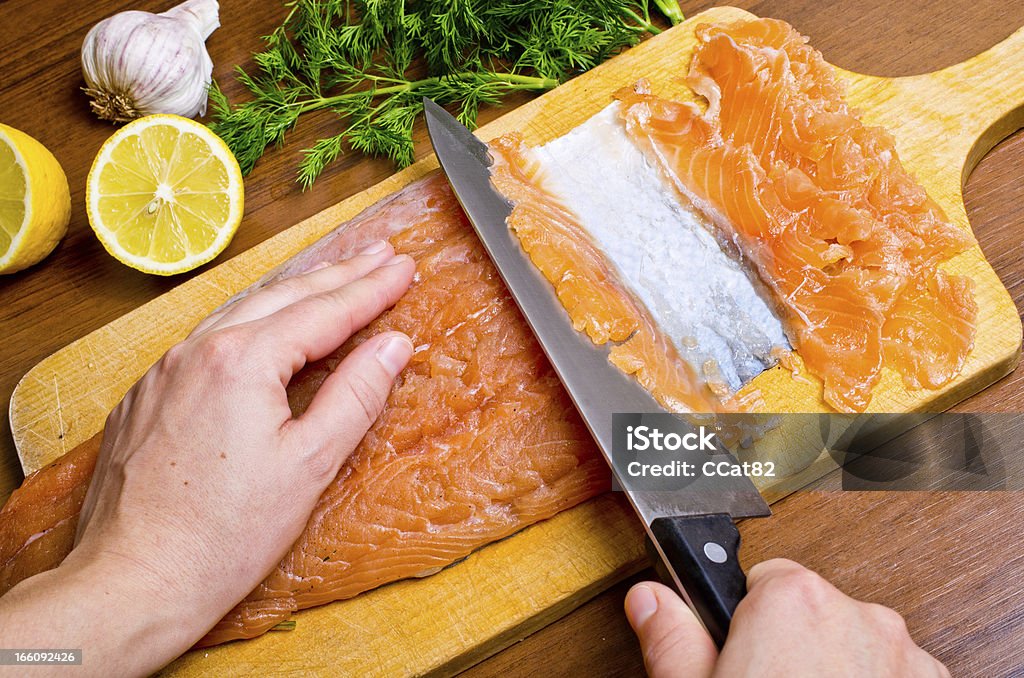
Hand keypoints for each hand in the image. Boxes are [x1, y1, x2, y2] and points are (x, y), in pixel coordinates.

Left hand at [0, 240, 414, 676]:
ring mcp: (165, 370)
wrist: (131, 581)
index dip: (371, 289)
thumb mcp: (309, 465)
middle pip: (283, 297)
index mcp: (242, 361)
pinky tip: (264, 324)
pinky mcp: (146, 396)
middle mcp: (197, 350)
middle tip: (379, 255)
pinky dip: (250, 320)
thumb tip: (393, 344)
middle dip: (338, 274)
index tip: (404, 267)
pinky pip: (208, 338)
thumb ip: (356, 396)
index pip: (324, 311)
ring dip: (293, 290)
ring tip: (332, 274)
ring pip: (241, 310)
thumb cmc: (224, 535)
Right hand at [624, 559, 949, 676]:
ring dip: (833, 670)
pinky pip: (893, 673)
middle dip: (789, 646)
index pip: (761, 579)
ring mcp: (902, 655)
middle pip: (810, 611)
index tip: (737, 655)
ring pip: (854, 643)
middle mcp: (857, 616)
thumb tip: (650, 600)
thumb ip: (673, 639)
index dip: (741, 623)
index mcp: (792, 602)